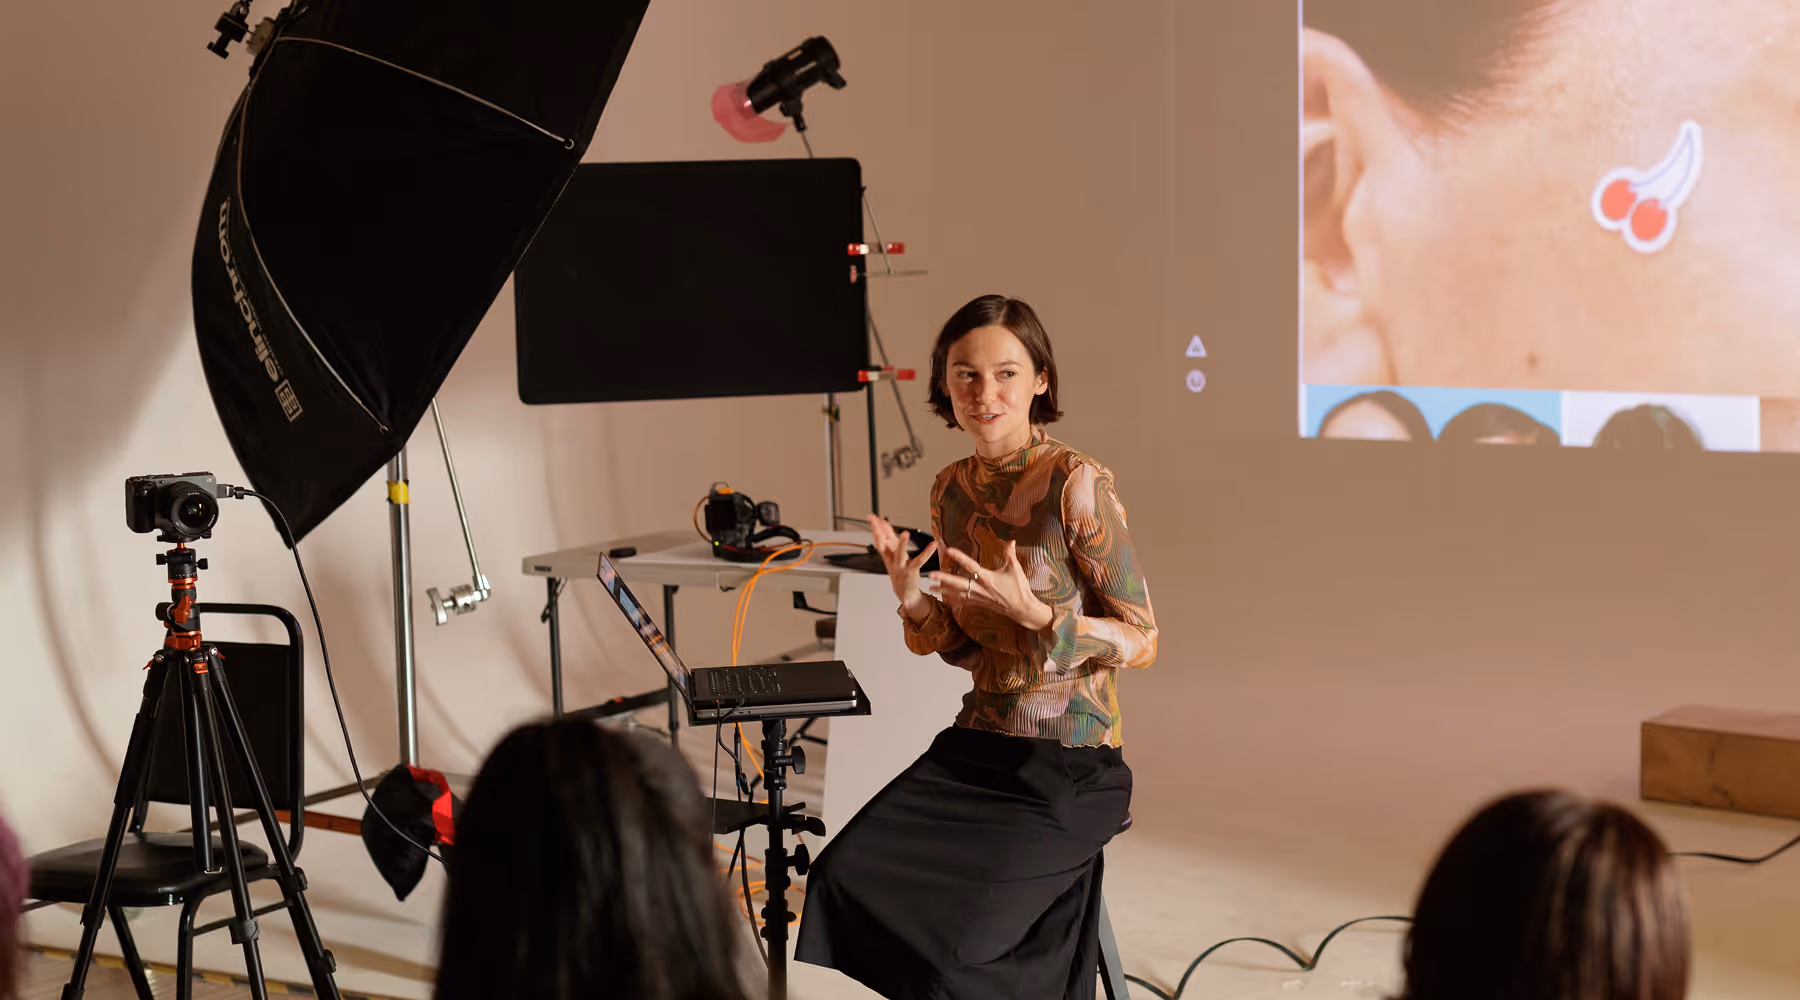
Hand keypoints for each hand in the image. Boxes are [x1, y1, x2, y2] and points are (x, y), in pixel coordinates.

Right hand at [869, 514, 937, 621]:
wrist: (905, 593)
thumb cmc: (900, 573)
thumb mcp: (892, 556)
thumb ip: (891, 541)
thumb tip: (885, 526)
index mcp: (888, 556)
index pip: (879, 539)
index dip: (875, 528)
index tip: (872, 517)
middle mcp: (892, 560)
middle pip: (884, 545)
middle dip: (880, 533)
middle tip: (878, 521)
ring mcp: (901, 566)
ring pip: (900, 554)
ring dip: (902, 544)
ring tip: (905, 533)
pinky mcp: (911, 571)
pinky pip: (920, 561)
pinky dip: (927, 553)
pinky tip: (933, 545)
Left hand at [930, 540, 1053, 631]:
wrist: (1022, 609)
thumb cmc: (1019, 588)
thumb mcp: (1016, 569)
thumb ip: (1010, 555)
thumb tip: (1011, 541)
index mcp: (988, 578)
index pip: (971, 566)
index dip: (960, 558)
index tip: (949, 551)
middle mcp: (981, 588)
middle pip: (959, 583)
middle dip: (944, 579)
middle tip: (931, 574)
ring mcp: (979, 597)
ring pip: (957, 594)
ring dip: (943, 590)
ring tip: (930, 586)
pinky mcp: (979, 603)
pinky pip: (962, 601)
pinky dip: (951, 599)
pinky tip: (942, 598)